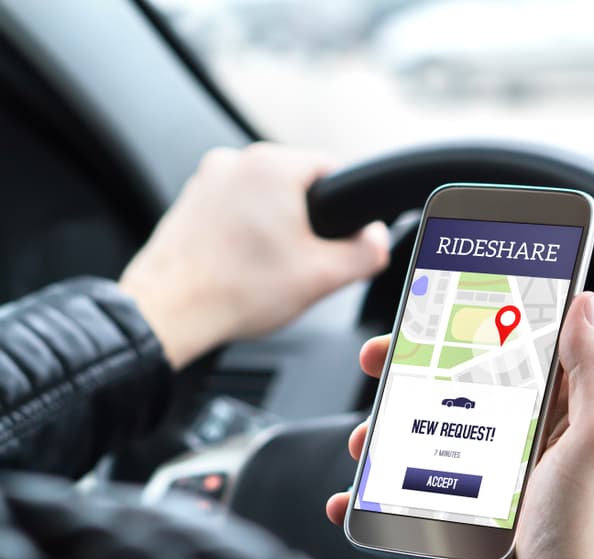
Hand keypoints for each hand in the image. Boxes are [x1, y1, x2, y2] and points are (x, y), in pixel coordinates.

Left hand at [119, 142, 388, 368]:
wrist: (168, 313)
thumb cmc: (237, 291)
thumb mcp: (323, 277)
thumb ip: (366, 252)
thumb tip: (377, 239)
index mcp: (272, 166)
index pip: (333, 168)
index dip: (345, 208)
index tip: (338, 238)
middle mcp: (236, 162)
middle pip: (297, 184)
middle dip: (307, 221)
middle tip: (302, 262)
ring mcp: (207, 180)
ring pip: (265, 198)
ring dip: (275, 228)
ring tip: (267, 269)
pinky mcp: (190, 202)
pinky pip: (235, 210)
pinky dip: (245, 234)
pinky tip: (243, 268)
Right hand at [326, 292, 593, 558]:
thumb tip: (586, 306)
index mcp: (574, 413)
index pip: (522, 350)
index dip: (478, 325)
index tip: (439, 311)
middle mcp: (542, 441)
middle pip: (470, 390)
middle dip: (420, 375)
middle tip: (381, 366)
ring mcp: (509, 480)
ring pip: (442, 439)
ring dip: (396, 435)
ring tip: (367, 442)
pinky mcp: (483, 517)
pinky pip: (430, 492)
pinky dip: (391, 495)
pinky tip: (360, 497)